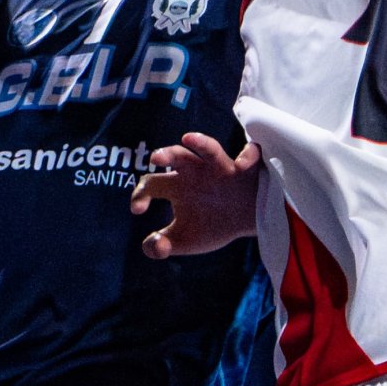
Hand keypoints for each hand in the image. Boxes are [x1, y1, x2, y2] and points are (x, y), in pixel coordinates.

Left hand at [133, 136, 262, 260]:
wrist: (249, 221)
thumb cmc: (213, 224)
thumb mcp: (183, 240)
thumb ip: (160, 246)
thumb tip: (154, 247)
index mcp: (177, 187)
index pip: (151, 183)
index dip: (140, 194)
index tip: (137, 210)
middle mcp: (196, 173)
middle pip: (177, 156)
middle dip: (166, 154)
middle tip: (155, 158)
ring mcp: (221, 170)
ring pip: (210, 150)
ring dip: (201, 143)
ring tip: (188, 138)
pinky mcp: (246, 172)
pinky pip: (249, 158)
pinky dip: (248, 156)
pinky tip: (244, 161)